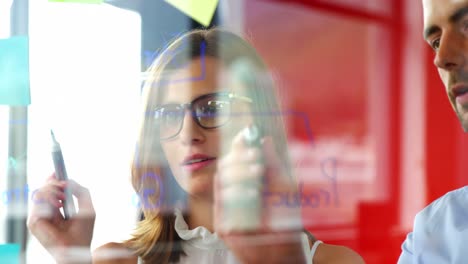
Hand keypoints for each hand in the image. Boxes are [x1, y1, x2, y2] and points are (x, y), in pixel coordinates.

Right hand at [27, 174, 95, 263]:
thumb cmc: (83, 231)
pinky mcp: (34, 221)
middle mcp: (47, 210)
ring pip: (38, 192)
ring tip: (62, 198)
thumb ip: (81, 191)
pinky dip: (48, 199)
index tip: (57, 172)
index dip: (53, 179)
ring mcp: (40, 215)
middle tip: (63, 186)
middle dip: (53, 183)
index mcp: (57, 207)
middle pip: (42, 187)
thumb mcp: (87, 207)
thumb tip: (68, 180)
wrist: (77, 247)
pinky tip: (58, 205)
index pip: (51, 189)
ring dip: (52, 190)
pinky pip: (37, 202)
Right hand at [214, 128, 305, 263]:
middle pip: (225, 165)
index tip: (247, 134)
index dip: (238, 144)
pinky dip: (237, 194)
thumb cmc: (285, 220)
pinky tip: (253, 193)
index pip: (236, 156)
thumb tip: (265, 139)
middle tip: (257, 157)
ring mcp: (226, 207)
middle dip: (239, 157)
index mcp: (246, 180)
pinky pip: (222, 202)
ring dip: (240, 173)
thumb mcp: (285, 188)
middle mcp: (234, 191)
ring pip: (222, 180)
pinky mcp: (222, 223)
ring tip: (259, 175)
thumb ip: (274, 164)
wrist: (284, 252)